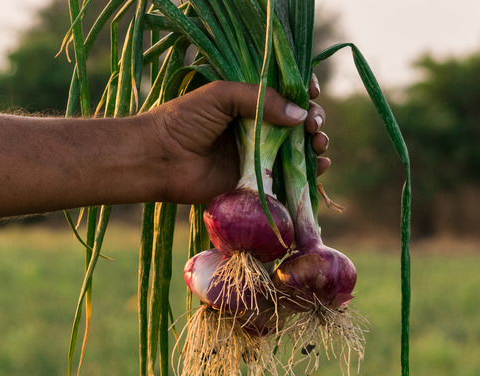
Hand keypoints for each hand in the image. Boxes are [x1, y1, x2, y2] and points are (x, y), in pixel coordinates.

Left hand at [143, 77, 329, 203]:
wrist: (160, 159)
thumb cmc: (184, 121)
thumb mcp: (221, 96)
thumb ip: (261, 99)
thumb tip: (301, 114)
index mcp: (248, 102)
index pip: (286, 92)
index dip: (304, 90)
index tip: (312, 90)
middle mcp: (257, 127)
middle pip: (298, 121)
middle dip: (314, 119)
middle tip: (312, 124)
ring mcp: (258, 155)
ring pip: (299, 149)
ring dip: (316, 144)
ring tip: (318, 142)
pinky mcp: (257, 182)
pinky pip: (289, 178)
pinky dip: (310, 172)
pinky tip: (319, 165)